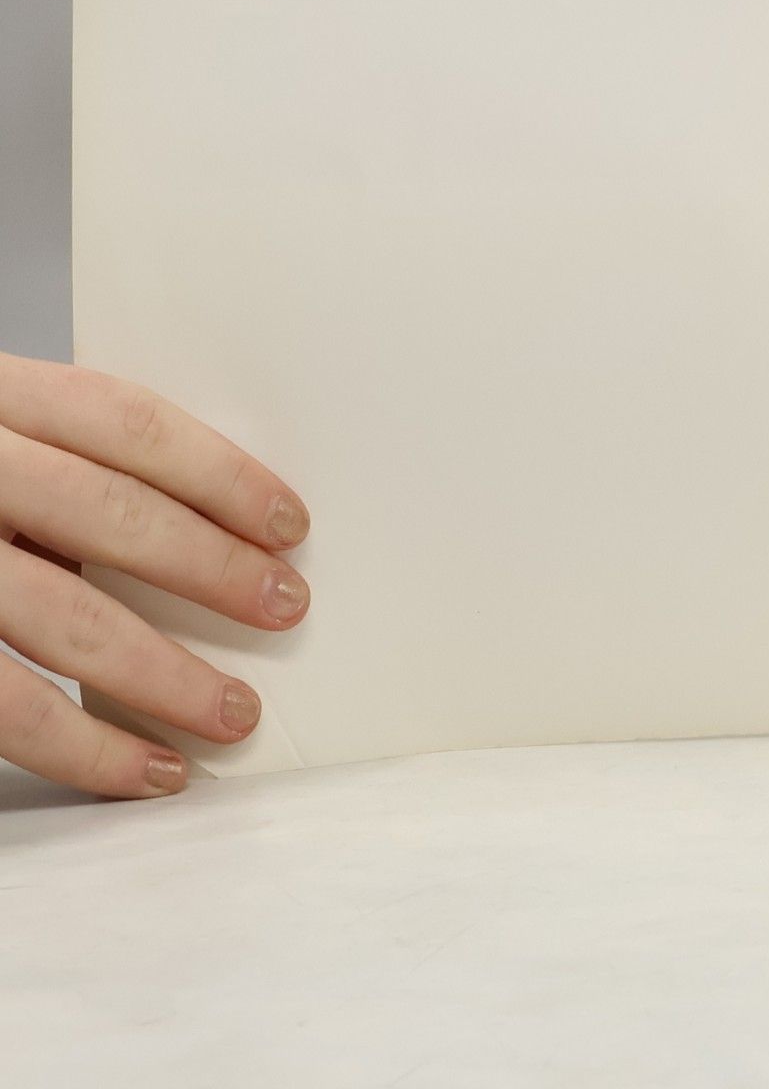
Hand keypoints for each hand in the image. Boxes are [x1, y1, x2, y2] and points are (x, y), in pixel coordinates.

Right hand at [0, 352, 310, 797]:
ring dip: (159, 675)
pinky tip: (143, 770)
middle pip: (103, 513)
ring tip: (232, 715)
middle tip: (286, 608)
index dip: (218, 472)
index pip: (125, 421)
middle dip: (207, 567)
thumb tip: (212, 528)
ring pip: (55, 617)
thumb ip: (69, 465)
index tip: (290, 524)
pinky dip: (81, 744)